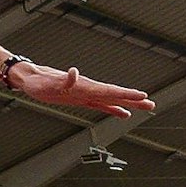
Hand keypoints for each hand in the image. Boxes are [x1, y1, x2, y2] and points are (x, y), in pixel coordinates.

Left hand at [11, 63, 154, 118]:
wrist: (32, 79)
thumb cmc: (40, 82)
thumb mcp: (50, 83)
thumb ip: (64, 79)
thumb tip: (74, 72)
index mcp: (85, 87)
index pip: (109, 91)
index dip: (126, 94)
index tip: (142, 96)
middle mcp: (89, 89)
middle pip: (115, 95)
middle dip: (133, 100)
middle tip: (152, 104)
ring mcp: (87, 94)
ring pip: (112, 100)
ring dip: (128, 104)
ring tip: (145, 107)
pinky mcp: (82, 99)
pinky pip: (102, 106)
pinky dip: (114, 110)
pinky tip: (124, 114)